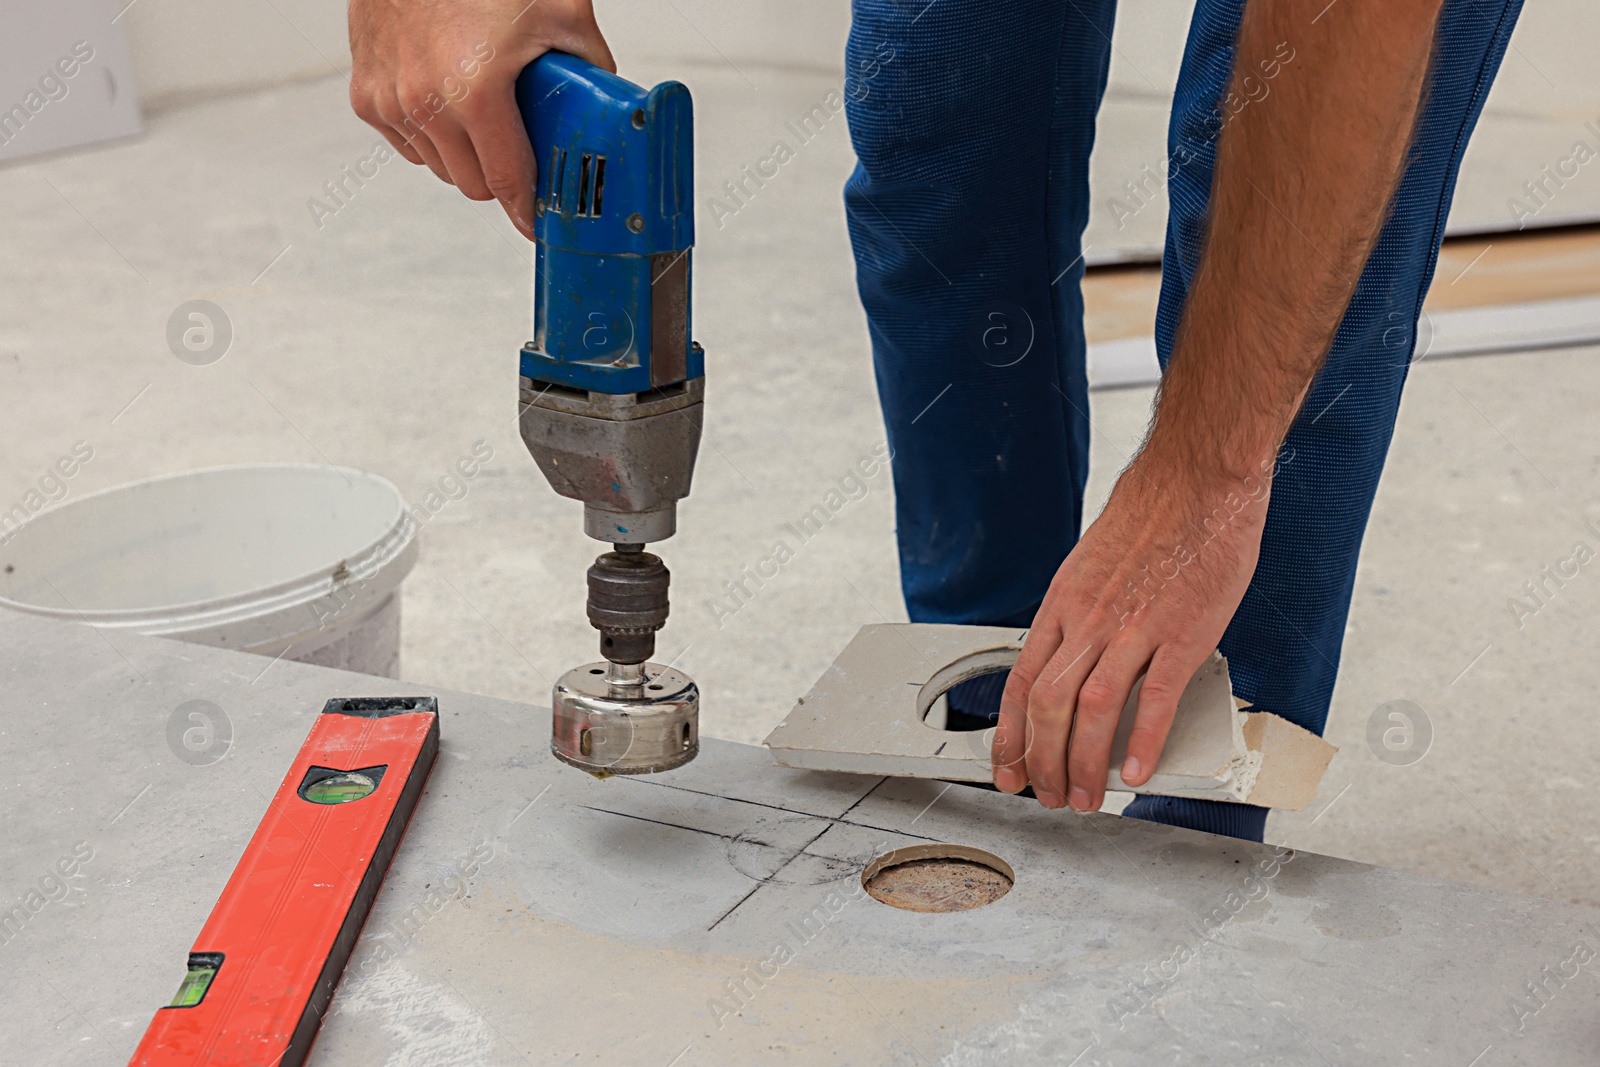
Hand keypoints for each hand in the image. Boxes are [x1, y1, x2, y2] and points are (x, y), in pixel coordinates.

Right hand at [348, 0, 614, 237]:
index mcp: (475, 92)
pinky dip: (431, 133)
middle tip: (522, 146)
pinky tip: (448, 98)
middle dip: (501, 174)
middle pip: (473, 185)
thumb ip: (590, 68)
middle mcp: (424, 102)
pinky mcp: (366, 93)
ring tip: (483, 109)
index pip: (507, 183)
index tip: (538, 223)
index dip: (529, 210)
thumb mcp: (561, 11)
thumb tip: (609, 109)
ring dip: (466, 153)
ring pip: (439, 167)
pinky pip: (408, 143)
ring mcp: (389, 100)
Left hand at [991, 445, 1272, 809]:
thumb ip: (1081, 615)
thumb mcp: (1091, 565)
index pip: (1021, 681)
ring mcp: (1133, 628)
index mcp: (1063, 604)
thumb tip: (1073, 658)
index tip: (1006, 768)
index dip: (1010, 734)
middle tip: (1049, 795)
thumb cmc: (1151, 517)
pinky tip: (1137, 772)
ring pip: (1090, 710)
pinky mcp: (1181, 632)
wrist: (1196, 479)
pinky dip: (1142, 742)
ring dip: (1083, 763)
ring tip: (1085, 796)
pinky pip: (1154, 698)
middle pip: (1048, 706)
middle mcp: (1089, 619)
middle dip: (1042, 762)